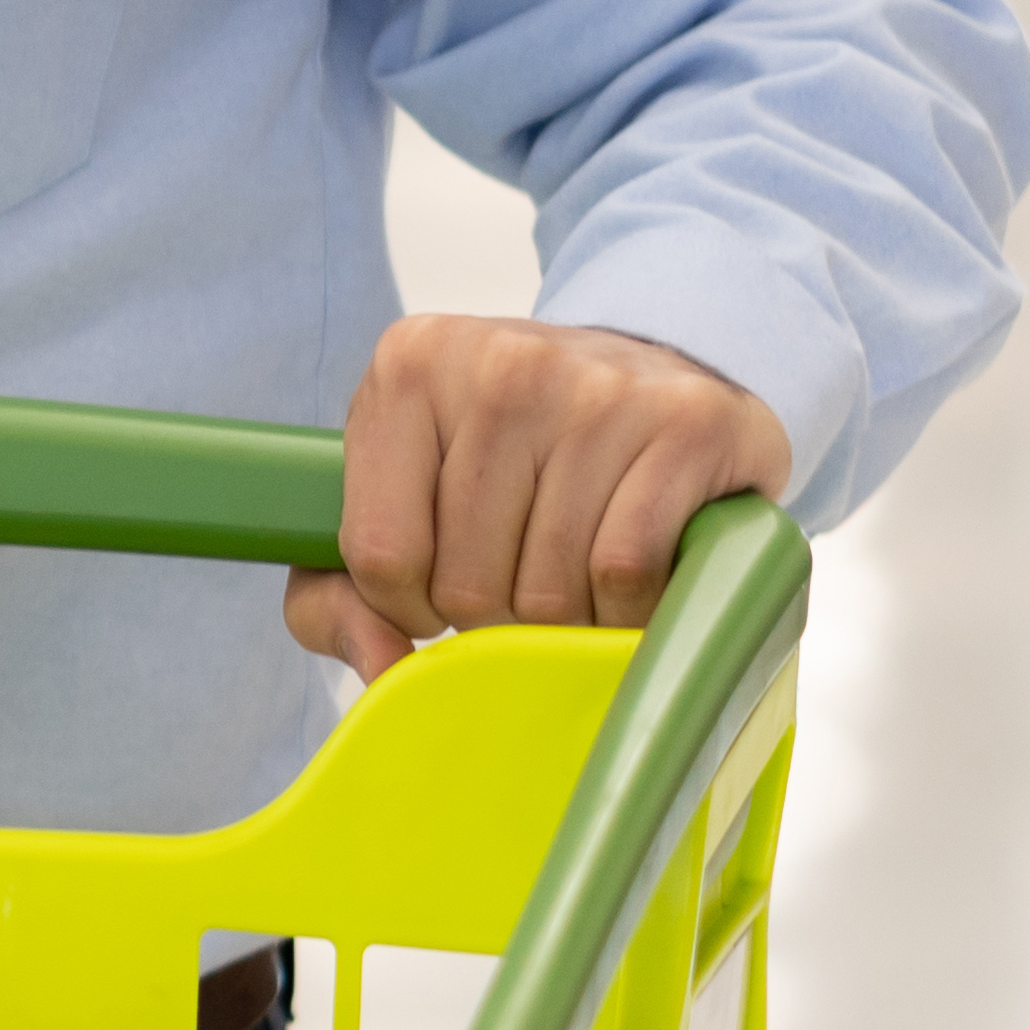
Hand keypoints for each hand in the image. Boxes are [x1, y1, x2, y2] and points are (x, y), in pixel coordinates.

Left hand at [290, 318, 782, 680]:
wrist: (658, 377)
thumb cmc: (516, 454)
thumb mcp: (407, 495)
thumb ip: (342, 595)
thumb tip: (380, 667)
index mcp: (410, 367)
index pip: (379, 553)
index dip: (409, 607)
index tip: (440, 593)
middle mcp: (501, 362)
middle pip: (466, 580)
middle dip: (493, 614)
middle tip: (522, 580)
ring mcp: (599, 387)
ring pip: (549, 587)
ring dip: (564, 621)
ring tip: (576, 578)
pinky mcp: (687, 423)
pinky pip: (625, 572)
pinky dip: (624, 609)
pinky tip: (628, 581)